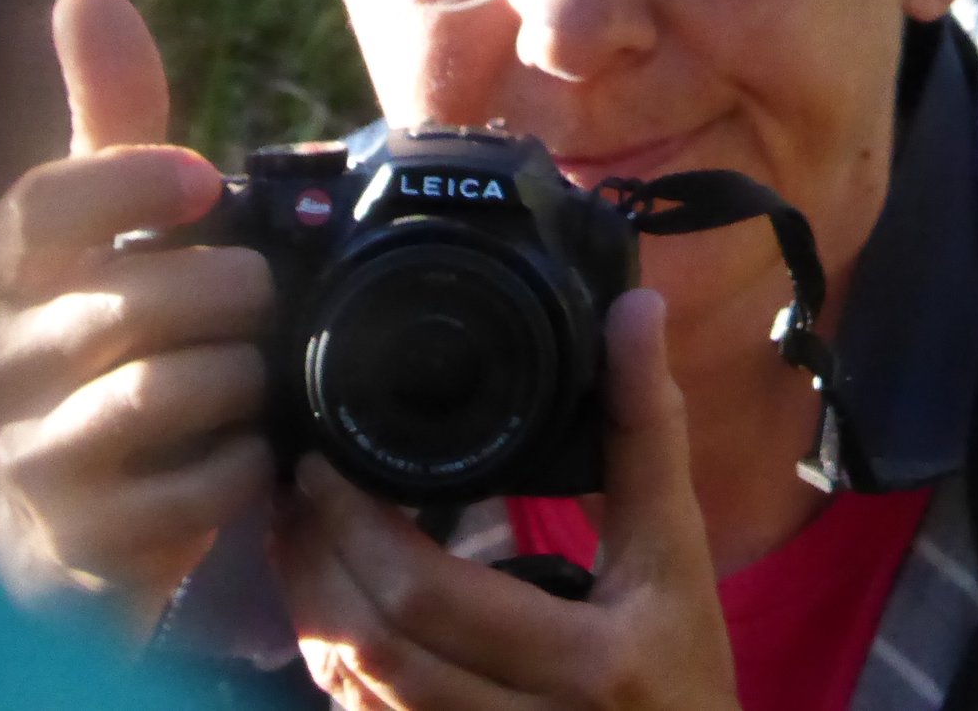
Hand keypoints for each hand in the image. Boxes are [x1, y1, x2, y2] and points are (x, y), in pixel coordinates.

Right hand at [0, 0, 275, 631]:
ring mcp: (33, 456)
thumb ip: (107, 117)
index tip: (199, 179)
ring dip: (242, 374)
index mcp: (8, 272)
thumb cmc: (96, 341)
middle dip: (230, 293)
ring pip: (167, 388)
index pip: (42, 208)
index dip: (124, 182)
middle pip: (136, 298)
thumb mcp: (103, 228)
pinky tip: (240, 450)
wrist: (69, 512)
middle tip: (257, 301)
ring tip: (249, 374)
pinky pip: (191, 486)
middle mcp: (0, 363)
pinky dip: (241, 465)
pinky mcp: (81, 540)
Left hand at [276, 290, 739, 710]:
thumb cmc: (685, 669)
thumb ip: (648, 434)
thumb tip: (638, 306)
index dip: (358, 529)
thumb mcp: (678, 556)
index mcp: (585, 660)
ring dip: (312, 614)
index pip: (433, 597)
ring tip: (293, 538)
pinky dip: (336, 667)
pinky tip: (327, 612)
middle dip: (317, 564)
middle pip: (377, 646)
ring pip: (359, 694)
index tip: (322, 464)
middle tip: (292, 491)